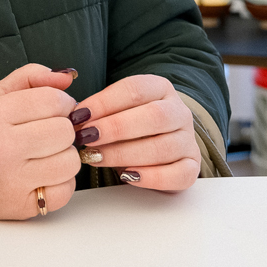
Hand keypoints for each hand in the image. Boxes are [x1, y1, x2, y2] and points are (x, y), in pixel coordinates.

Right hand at [0, 63, 80, 219]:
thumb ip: (31, 78)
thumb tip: (67, 78)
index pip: (54, 101)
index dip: (62, 103)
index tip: (52, 111)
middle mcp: (2, 147)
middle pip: (65, 132)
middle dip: (62, 130)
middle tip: (46, 134)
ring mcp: (12, 180)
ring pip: (70, 162)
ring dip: (63, 157)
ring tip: (43, 155)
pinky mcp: (22, 206)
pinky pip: (65, 191)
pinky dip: (60, 183)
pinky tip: (42, 176)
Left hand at [69, 74, 198, 192]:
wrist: (160, 144)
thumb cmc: (131, 126)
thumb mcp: (117, 109)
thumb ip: (99, 110)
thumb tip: (74, 116)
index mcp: (160, 88)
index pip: (135, 89)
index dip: (105, 102)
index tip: (79, 115)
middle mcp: (179, 112)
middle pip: (153, 116)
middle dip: (115, 128)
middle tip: (87, 138)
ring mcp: (188, 140)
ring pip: (163, 147)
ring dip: (125, 154)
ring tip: (96, 158)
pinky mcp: (191, 167)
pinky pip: (179, 174)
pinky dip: (152, 177)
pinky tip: (127, 176)